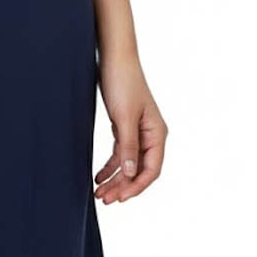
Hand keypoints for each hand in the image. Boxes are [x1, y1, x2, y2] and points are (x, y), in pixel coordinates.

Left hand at [94, 51, 167, 202]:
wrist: (114, 57)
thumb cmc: (122, 83)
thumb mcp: (124, 117)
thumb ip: (128, 146)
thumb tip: (130, 173)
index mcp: (157, 134)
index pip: (151, 170)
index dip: (136, 187)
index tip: (120, 198)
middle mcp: (151, 135)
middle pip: (139, 169)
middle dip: (122, 186)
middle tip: (104, 199)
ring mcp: (138, 131)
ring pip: (128, 163)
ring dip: (115, 178)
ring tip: (99, 192)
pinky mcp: (125, 125)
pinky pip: (120, 152)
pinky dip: (110, 164)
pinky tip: (99, 175)